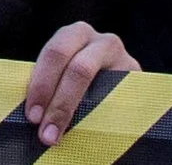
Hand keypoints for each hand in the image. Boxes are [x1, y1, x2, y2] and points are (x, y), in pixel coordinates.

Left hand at [20, 23, 130, 144]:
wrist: (118, 80)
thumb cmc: (77, 79)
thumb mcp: (64, 72)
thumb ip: (50, 84)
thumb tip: (30, 115)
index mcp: (74, 34)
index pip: (55, 54)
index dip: (41, 84)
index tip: (32, 116)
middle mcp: (102, 41)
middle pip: (80, 69)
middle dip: (61, 103)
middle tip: (47, 133)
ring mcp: (125, 59)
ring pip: (104, 88)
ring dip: (84, 115)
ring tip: (68, 136)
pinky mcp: (141, 81)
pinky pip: (122, 100)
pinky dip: (106, 118)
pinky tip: (94, 132)